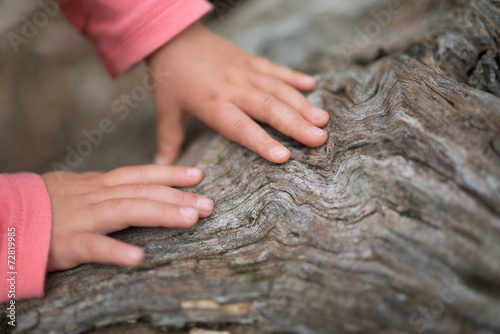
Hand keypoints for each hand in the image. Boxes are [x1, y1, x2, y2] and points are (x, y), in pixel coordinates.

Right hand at [41, 165, 212, 270]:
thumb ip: (109, 188)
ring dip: (161, 214)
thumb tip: (138, 185)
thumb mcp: (81, 188)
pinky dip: (115, 252)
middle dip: (178, 196)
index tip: (199, 174)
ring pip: (127, 211)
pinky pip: (93, 247)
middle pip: (143, 192)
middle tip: (209, 204)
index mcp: (100, 184)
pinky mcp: (67, 243)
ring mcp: (83, 218)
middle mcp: (96, 196)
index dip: (170, 172)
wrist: (6, 215)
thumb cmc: (48, 204)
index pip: (141, 174)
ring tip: (190, 219)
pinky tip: (137, 259)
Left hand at [147, 21, 328, 164]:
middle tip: (320, 139)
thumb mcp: (167, 109)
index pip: (241, 127)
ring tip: (323, 119)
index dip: (262, 141)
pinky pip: (275, 69)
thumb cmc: (170, 77)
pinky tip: (313, 85)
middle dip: (296, 124)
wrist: (173, 37)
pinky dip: (294, 77)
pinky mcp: (250, 60)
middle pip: (269, 108)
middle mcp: (234, 88)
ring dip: (302, 103)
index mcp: (213, 104)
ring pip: (278, 89)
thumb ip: (168, 139)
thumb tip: (161, 166)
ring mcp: (245, 72)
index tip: (285, 156)